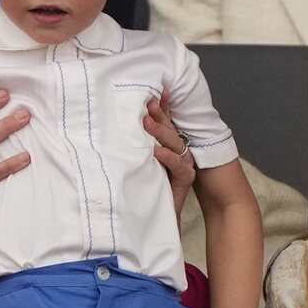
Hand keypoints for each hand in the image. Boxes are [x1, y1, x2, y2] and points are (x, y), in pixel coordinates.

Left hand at [144, 89, 195, 221]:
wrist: (155, 216)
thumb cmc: (146, 187)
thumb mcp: (139, 161)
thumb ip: (136, 143)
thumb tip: (122, 123)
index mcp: (167, 144)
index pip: (166, 121)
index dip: (162, 106)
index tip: (155, 91)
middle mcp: (178, 151)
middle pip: (169, 128)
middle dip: (159, 114)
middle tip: (147, 102)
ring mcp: (183, 164)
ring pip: (174, 143)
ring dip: (160, 132)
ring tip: (146, 122)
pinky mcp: (185, 179)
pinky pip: (178, 165)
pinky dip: (167, 157)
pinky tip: (156, 151)